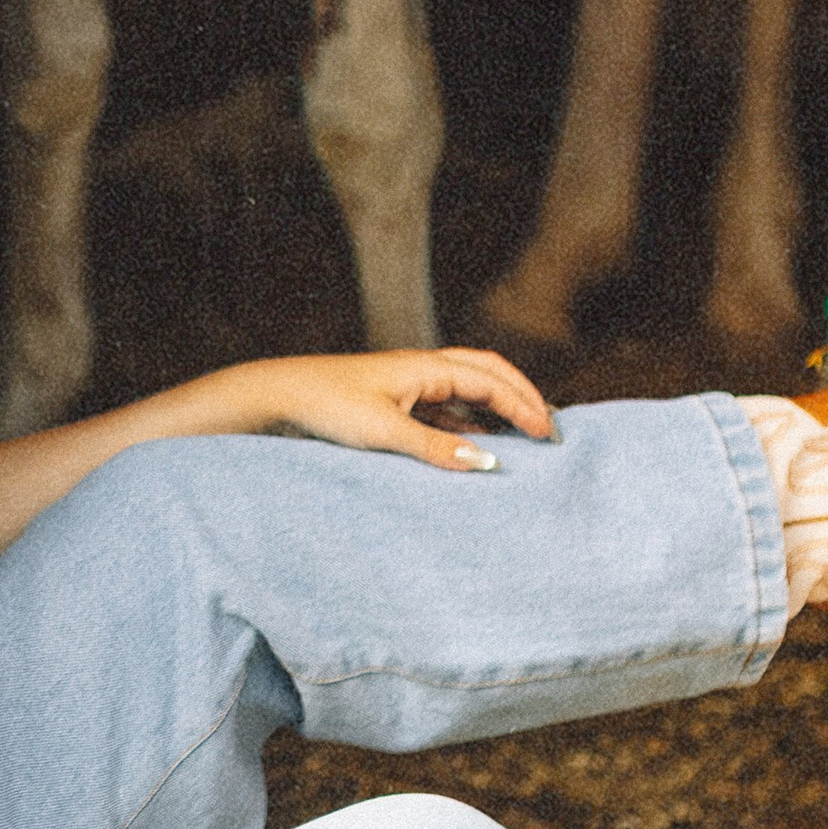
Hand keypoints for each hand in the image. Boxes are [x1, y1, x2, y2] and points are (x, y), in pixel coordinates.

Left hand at [238, 347, 554, 469]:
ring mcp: (407, 385)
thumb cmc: (325, 406)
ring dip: (497, 409)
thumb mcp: (383, 431)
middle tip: (550, 428)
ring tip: (524, 436)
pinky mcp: (393, 404)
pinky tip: (476, 447)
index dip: (524, 405)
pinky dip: (468, 424)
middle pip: (487, 373)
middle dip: (522, 396)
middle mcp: (421, 369)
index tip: (550, 435)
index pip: (490, 380)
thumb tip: (487, 462)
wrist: (277, 398)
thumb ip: (435, 448)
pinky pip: (444, 410)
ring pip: (467, 390)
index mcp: (425, 366)